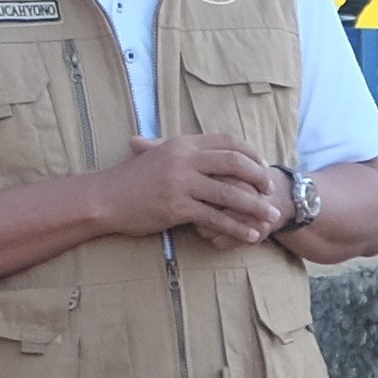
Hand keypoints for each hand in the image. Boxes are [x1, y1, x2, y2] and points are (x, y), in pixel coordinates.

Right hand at [105, 133, 290, 245]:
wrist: (105, 198)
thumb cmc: (131, 179)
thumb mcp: (156, 155)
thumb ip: (182, 151)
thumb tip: (206, 149)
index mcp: (183, 144)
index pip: (227, 141)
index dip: (250, 153)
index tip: (263, 166)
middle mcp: (184, 160)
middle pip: (235, 164)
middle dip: (259, 177)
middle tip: (272, 191)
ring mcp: (181, 184)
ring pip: (230, 194)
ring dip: (255, 207)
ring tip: (271, 216)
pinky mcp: (177, 208)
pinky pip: (216, 218)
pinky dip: (236, 228)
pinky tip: (250, 235)